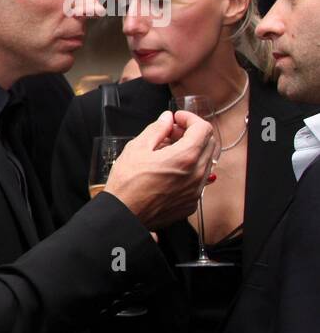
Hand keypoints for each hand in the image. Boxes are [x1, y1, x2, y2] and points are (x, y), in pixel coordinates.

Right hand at [104, 111, 216, 229]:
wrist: (124, 214)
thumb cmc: (127, 184)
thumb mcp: (136, 148)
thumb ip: (156, 129)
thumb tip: (166, 119)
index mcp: (185, 157)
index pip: (203, 128)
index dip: (190, 119)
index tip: (178, 119)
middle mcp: (197, 174)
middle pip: (208, 144)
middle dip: (192, 133)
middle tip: (172, 133)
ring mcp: (196, 190)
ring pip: (205, 162)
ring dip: (192, 152)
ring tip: (168, 152)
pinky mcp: (191, 202)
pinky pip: (198, 180)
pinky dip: (189, 170)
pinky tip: (170, 171)